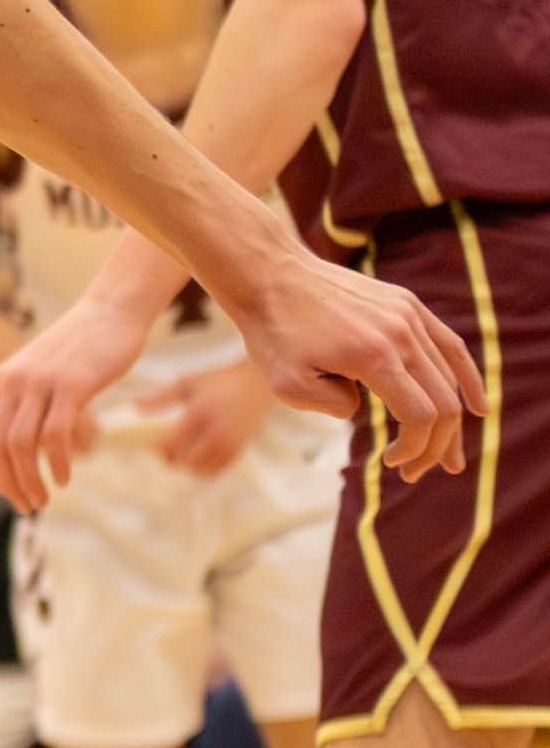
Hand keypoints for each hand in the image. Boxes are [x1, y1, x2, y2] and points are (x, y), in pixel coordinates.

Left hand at [0, 295, 153, 509]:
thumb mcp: (41, 374)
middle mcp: (13, 381)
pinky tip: (65, 478)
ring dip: (29, 480)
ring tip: (43, 499)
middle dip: (8, 483)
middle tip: (28, 505)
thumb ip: (27, 403)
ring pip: (20, 444)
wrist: (110, 311)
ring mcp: (40, 382)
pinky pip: (55, 433)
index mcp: (1, 381)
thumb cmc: (81, 349)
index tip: (2, 489)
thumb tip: (24, 445)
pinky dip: (56, 463)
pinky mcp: (72, 384)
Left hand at [147, 356, 274, 475]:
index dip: (157, 449)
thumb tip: (134, 408)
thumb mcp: (187, 383)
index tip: (150, 444)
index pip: (171, 443)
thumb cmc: (217, 380)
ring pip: (200, 470)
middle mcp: (217, 431)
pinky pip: (215, 471)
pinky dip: (201, 469)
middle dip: (169, 459)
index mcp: (200, 412)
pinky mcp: (240, 451)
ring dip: (185, 466)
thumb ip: (161, 398)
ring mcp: (231, 443)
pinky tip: (195, 456)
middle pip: (185, 461)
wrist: (257, 384)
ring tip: (178, 453)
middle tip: (162, 451)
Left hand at [223, 239, 479, 474]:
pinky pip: (450, 344)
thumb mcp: (288, 385)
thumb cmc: (272, 332)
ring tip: (450, 458)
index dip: (415, 448)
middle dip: (434, 447)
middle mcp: (400, 333)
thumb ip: (336, 408)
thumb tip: (366, 407)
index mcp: (373, 356)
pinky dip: (468, 378)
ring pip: (448, 377)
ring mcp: (408, 314)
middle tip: (414, 473)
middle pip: (442, 403)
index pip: (420, 416)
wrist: (268, 273)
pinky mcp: (406, 303)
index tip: (390, 462)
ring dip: (451, 423)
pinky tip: (479, 408)